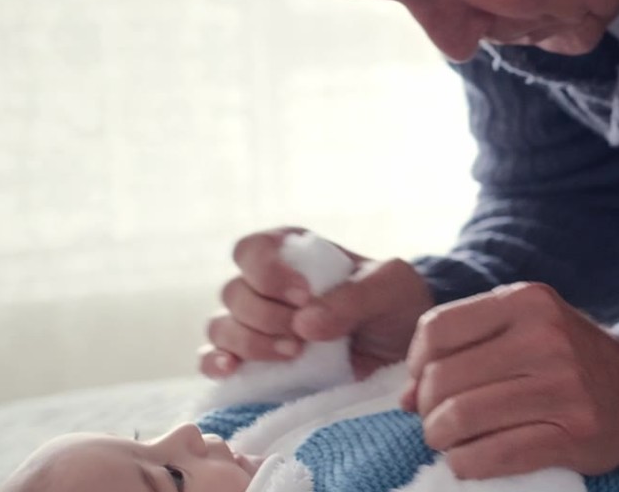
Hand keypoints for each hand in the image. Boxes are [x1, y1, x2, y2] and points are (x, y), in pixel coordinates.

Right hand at [198, 226, 434, 379]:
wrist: (404, 341)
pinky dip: (216, 363)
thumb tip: (304, 323)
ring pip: (221, 325)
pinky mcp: (254, 360)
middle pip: (233, 292)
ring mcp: (256, 322)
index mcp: (290, 252)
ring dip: (250, 342)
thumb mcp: (388, 287)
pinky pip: (214, 357)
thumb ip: (352, 298)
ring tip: (293, 354)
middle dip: (266, 316)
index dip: (268, 273)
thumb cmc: (393, 300)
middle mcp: (265, 283)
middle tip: (303, 337)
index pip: (252, 250)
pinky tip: (233, 369)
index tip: (303, 296)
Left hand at [402, 282, 618, 479]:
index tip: (417, 381)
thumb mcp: (518, 323)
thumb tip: (405, 396)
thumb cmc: (560, 351)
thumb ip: (462, 344)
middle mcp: (543, 337)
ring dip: (438, 436)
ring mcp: (561, 386)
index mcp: (523, 300)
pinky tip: (464, 459)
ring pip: (462, 417)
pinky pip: (495, 454)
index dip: (414, 361)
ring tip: (441, 438)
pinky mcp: (573, 434)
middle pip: (444, 377)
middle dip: (423, 405)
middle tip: (428, 417)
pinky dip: (465, 462)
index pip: (437, 329)